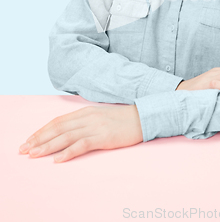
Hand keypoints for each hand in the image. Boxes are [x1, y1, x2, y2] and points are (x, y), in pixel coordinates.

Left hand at [19, 104, 142, 162]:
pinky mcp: (103, 137)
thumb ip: (85, 121)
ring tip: (34, 154)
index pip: (58, 121)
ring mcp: (95, 126)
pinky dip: (67, 152)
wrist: (143, 117)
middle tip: (24, 149)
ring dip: (47, 146)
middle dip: (39, 139)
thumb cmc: (123, 119)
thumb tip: (69, 131)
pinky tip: (57, 159)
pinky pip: (81, 145)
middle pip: (58, 128)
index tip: (30, 139)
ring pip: (65, 136)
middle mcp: (87, 117)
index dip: (42, 130)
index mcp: (86, 111)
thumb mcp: (101, 116)